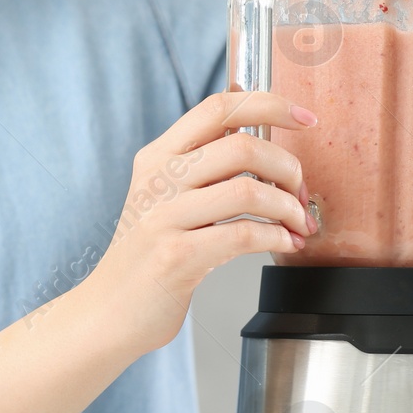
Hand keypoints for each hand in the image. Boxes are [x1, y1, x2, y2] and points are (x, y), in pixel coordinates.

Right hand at [79, 92, 316, 354]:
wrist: (108, 311)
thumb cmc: (147, 255)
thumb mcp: (165, 193)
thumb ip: (201, 154)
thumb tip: (244, 100)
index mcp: (158, 156)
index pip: (218, 108)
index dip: (270, 105)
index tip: (304, 118)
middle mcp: (159, 179)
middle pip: (242, 146)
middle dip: (288, 168)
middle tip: (300, 193)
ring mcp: (165, 217)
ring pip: (248, 190)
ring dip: (288, 208)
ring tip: (297, 224)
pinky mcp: (176, 256)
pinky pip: (244, 234)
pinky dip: (277, 238)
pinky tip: (284, 244)